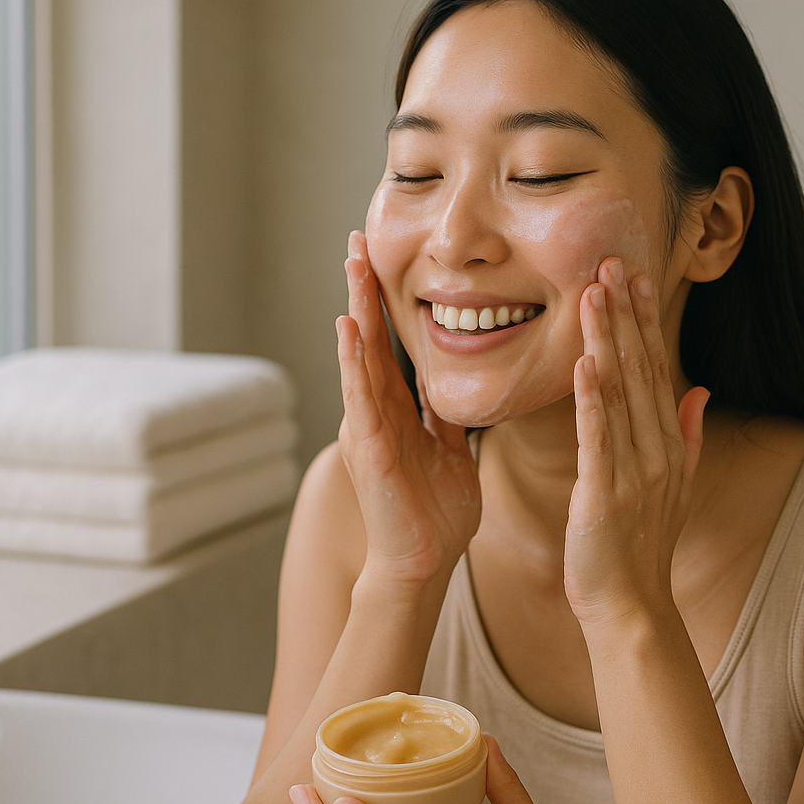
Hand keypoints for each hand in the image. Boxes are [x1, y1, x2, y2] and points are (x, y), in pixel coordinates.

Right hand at [337, 231, 480, 588]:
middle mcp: (378, 413)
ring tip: (351, 267)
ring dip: (356, 310)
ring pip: (360, 358)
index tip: (382, 261)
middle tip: (357, 241)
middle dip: (364, 290)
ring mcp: (370, 428)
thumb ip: (446, 417)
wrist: (423, 563)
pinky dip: (353, 363)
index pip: (391, 346)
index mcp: (400, 411)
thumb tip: (455, 385)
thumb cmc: (437, 515)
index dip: (386, 304)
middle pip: (369, 340)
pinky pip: (361, 398)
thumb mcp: (449, 451)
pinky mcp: (371, 449)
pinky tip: (348, 329)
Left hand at [564, 258, 707, 625]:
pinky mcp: (604, 494)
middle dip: (627, 314)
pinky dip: (591, 400)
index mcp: (667, 446)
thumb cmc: (640, 550)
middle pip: (642, 370)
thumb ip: (686, 435)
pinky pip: (598, 439)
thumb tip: (697, 388)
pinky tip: (584, 364)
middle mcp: (656, 452)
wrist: (632, 608)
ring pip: (620, 394)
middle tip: (613, 260)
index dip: (647, 321)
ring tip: (594, 293)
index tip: (636, 275)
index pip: (658, 370)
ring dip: (607, 340)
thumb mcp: (673, 487)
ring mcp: (633, 472)